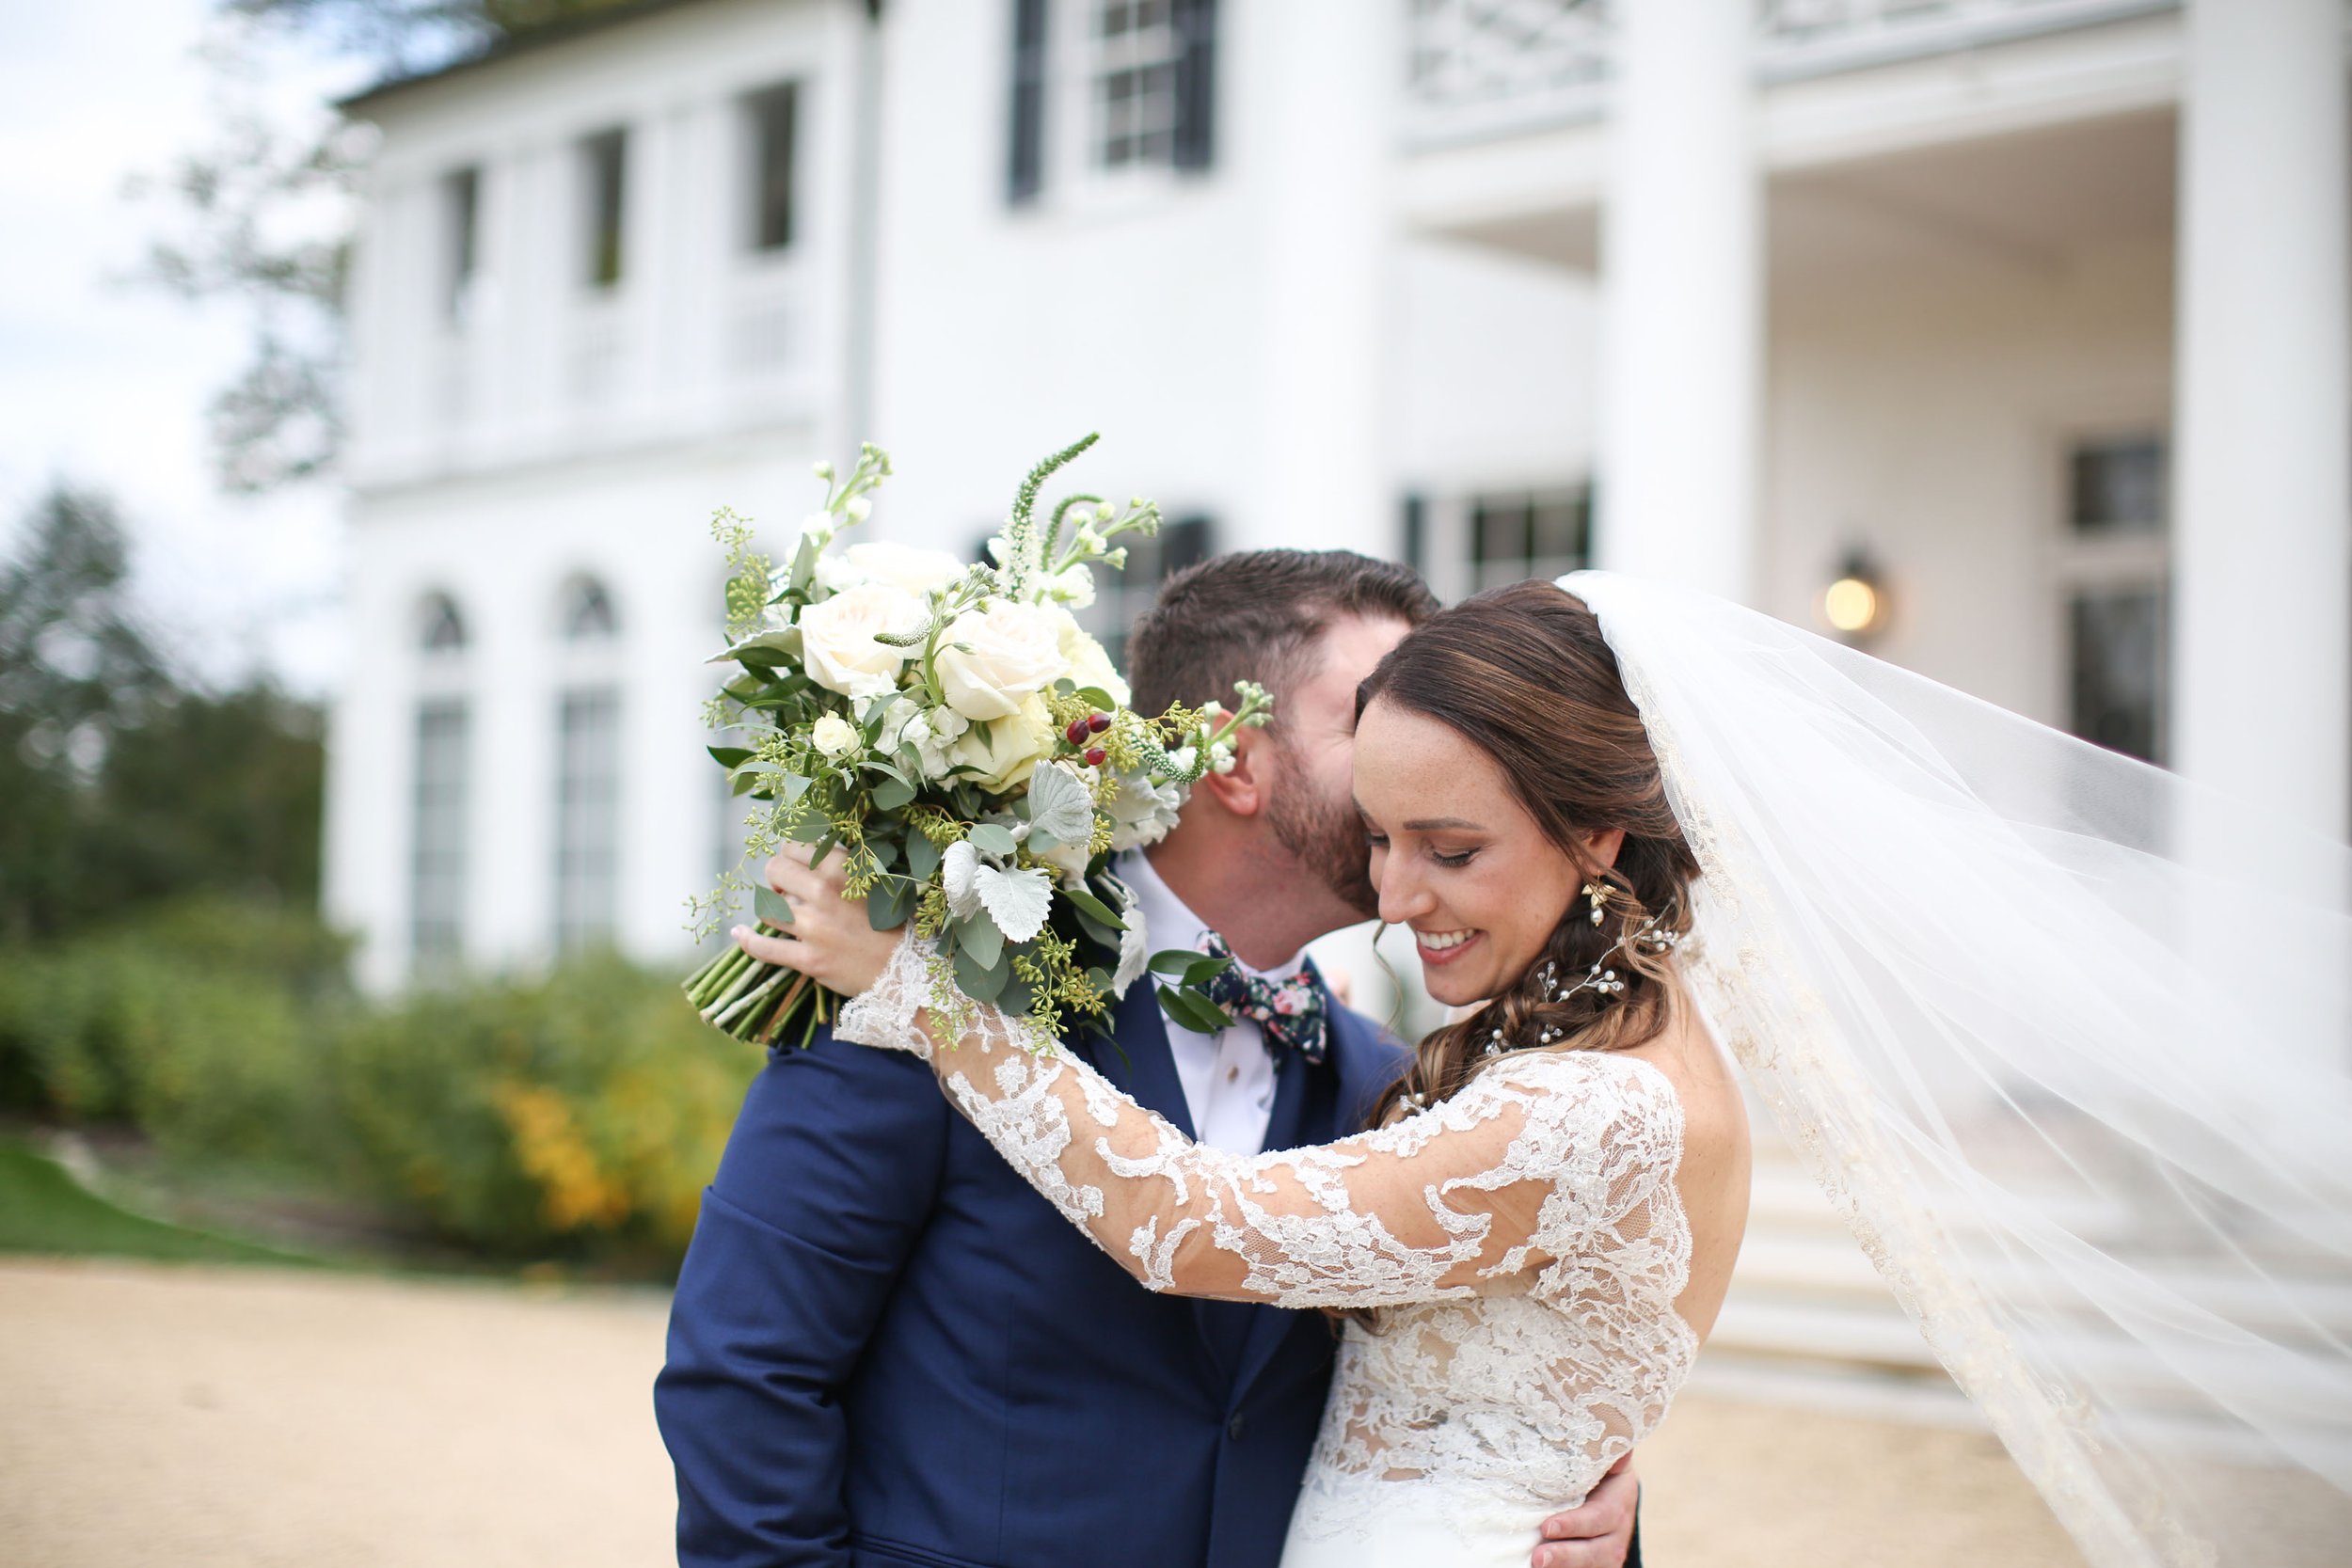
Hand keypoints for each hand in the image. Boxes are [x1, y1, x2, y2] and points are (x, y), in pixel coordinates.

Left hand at [732, 844, 903, 997]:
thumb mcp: (874, 881)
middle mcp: (823, 893)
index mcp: (841, 869)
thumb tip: (811, 850)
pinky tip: (739, 933)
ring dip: (769, 907)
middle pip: (774, 870)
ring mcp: (813, 927)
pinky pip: (764, 948)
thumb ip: (842, 864)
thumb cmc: (893, 922)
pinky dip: (747, 940)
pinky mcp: (808, 959)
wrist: (905, 968)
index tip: (797, 865)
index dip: (791, 855)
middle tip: (788, 889)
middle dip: (776, 877)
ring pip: (767, 906)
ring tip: (779, 911)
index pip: (793, 846)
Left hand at [1530, 1454, 1637, 1567]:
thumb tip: (1610, 1429)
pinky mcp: (1596, 1565)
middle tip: (1538, 1557)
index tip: (1548, 1527)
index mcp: (1618, 1503)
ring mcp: (1607, 1553)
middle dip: (1566, 1555)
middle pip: (1596, 1550)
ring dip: (1564, 1566)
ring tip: (1536, 1564)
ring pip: (1591, 1565)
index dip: (1576, 1524)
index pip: (1600, 1517)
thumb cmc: (1599, 1471)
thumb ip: (1606, 1450)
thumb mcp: (1605, 1459)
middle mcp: (1617, 1533)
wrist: (1612, 1494)